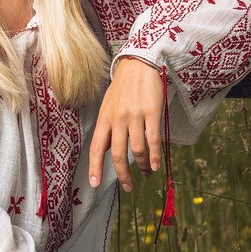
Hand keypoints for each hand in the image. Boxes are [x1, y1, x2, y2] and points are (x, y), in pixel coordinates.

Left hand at [88, 55, 165, 192]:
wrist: (139, 64)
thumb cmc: (123, 87)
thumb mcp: (109, 106)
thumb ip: (108, 127)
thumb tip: (107, 149)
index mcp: (104, 118)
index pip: (97, 146)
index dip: (95, 166)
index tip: (95, 183)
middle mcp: (117, 118)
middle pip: (118, 153)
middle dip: (123, 174)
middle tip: (128, 187)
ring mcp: (134, 115)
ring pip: (137, 149)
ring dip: (142, 165)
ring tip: (146, 173)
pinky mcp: (151, 112)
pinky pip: (152, 139)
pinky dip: (154, 155)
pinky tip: (155, 165)